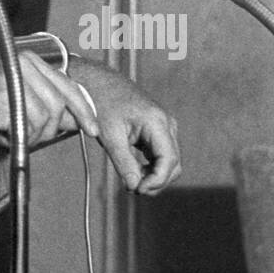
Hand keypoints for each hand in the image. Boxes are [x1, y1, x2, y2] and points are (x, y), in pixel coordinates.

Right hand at [0, 51, 99, 146]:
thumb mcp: (19, 97)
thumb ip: (47, 102)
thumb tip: (78, 117)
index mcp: (29, 61)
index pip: (67, 86)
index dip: (84, 110)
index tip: (93, 129)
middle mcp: (21, 66)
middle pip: (57, 105)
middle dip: (50, 129)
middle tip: (33, 137)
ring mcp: (10, 80)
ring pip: (43, 119)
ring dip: (32, 136)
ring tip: (13, 133)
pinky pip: (24, 129)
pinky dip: (16, 139)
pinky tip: (1, 133)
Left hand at [69, 59, 180, 195]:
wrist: (100, 82)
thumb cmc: (102, 104)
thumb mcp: (109, 135)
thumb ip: (124, 163)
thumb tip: (134, 187)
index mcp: (157, 122)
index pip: (169, 160)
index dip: (157, 180)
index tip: (138, 190)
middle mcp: (167, 123)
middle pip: (173, 164)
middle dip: (156, 181)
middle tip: (133, 189)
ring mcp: (165, 126)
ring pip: (170, 161)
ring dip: (154, 176)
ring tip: (131, 181)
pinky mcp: (158, 130)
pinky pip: (162, 155)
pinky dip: (151, 167)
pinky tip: (134, 172)